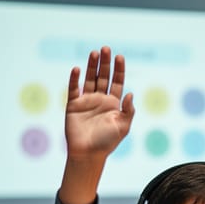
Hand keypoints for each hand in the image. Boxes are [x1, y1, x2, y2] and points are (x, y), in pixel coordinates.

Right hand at [59, 45, 135, 203]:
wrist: (88, 154)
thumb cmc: (107, 142)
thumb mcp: (123, 127)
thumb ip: (128, 111)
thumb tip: (130, 94)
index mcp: (114, 103)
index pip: (117, 81)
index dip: (118, 69)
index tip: (119, 57)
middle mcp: (100, 99)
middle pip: (103, 76)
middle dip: (105, 63)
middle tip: (106, 49)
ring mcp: (87, 101)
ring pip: (89, 79)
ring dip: (91, 66)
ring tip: (94, 53)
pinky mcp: (73, 105)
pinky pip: (74, 89)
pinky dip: (75, 79)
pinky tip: (77, 69)